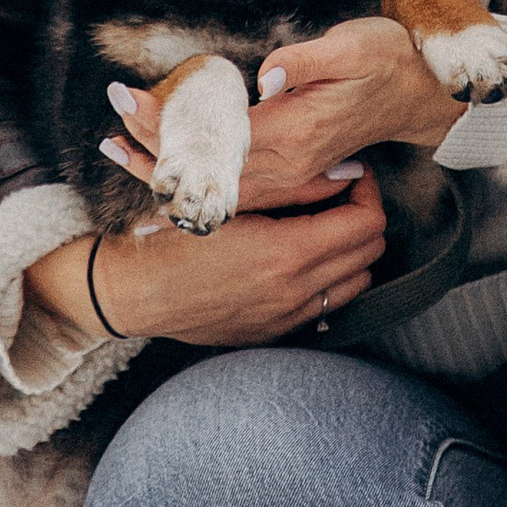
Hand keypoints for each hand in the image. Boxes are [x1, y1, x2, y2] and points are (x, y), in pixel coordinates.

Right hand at [23, 172, 388, 348]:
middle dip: (365, 218)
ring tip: (328, 226)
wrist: (137, 293)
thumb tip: (347, 172)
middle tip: (346, 195)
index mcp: (286, 253)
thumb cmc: (176, 238)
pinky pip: (327, 307)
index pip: (366, 222)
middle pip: (369, 253)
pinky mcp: (276, 333)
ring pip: (356, 284)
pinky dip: (330, 282)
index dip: (368, 192)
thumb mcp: (234, 201)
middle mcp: (294, 291)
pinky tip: (307, 262)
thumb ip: (298, 187)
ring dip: (353, 253)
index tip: (355, 175)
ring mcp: (287, 317)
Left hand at [100, 18, 458, 213]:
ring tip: (119, 152)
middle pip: (209, 163)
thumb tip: (264, 77)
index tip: (129, 101)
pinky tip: (166, 184)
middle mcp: (289, 161)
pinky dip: (196, 184)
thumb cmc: (386, 61)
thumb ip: (303, 62)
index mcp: (296, 130)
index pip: (219, 130)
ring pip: (217, 181)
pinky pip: (235, 187)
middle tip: (108, 131)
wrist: (420, 94)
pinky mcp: (292, 172)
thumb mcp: (351, 46)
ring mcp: (291, 172)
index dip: (171, 118)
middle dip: (154, 148)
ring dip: (168, 168)